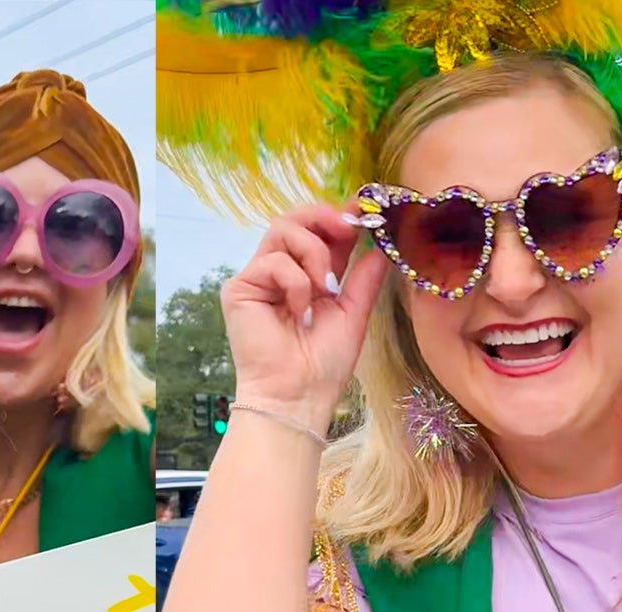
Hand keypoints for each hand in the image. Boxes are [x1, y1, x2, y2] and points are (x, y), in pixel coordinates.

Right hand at [217, 204, 387, 426]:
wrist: (298, 394)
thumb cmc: (323, 364)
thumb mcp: (354, 312)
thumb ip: (364, 276)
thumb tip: (382, 242)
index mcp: (307, 276)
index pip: (318, 232)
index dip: (339, 215)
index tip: (366, 207)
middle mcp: (279, 272)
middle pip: (293, 219)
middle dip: (324, 217)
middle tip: (348, 229)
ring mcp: (258, 278)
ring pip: (283, 230)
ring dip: (314, 253)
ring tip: (325, 287)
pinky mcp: (239, 288)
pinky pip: (274, 262)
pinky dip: (296, 283)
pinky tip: (299, 310)